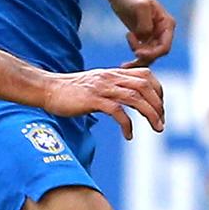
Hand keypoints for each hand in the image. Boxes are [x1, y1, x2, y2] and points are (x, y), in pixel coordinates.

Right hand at [40, 66, 165, 139]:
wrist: (47, 88)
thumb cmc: (71, 90)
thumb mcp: (97, 84)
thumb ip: (113, 87)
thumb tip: (129, 97)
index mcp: (114, 74)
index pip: (146, 75)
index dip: (158, 90)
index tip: (160, 108)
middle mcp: (111, 78)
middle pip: (145, 86)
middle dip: (158, 105)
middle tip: (161, 123)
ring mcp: (102, 88)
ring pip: (136, 98)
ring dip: (151, 114)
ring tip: (157, 128)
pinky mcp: (93, 100)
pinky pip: (117, 111)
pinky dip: (127, 124)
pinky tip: (129, 135)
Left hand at [112, 0, 175, 64]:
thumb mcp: (140, 7)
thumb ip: (145, 24)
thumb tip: (145, 38)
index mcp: (167, 24)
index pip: (165, 47)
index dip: (153, 53)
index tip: (137, 52)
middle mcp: (163, 33)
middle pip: (157, 54)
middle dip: (143, 58)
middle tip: (127, 63)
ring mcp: (153, 37)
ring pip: (149, 57)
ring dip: (137, 62)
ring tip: (124, 66)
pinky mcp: (143, 40)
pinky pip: (142, 54)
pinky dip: (134, 60)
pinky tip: (124, 65)